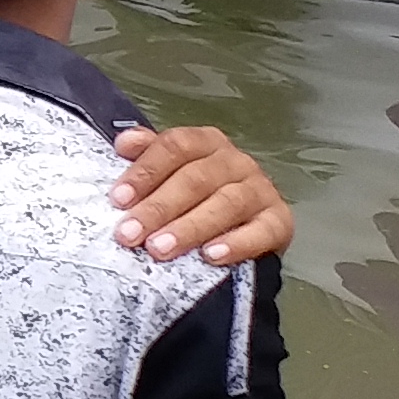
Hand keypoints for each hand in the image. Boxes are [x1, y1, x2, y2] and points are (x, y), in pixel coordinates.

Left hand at [110, 123, 291, 265]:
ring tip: (160, 248)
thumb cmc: (197, 199)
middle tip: (129, 234)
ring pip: (225, 203)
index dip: (145, 171)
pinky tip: (211, 256)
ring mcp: (260, 189)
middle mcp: (235, 161)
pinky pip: (262, 230)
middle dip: (158, 208)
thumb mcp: (171, 173)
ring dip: (189, 227)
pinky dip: (237, 243)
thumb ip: (148, 156)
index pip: (175, 146)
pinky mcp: (279, 221)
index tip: (118, 199)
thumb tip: (124, 143)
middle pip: (195, 178)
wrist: (246, 229)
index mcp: (206, 143)